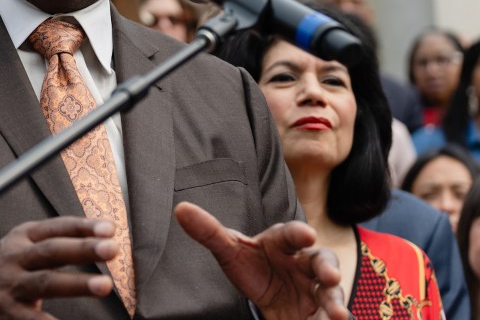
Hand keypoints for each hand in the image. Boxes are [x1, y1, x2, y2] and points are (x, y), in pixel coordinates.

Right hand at [0, 217, 118, 319]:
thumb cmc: (4, 272)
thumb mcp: (21, 248)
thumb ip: (53, 242)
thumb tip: (102, 238)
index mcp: (21, 238)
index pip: (55, 228)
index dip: (82, 226)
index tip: (109, 228)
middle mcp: (15, 258)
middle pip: (52, 251)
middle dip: (83, 249)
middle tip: (112, 249)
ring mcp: (10, 286)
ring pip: (46, 282)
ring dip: (77, 283)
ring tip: (103, 285)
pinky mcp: (7, 313)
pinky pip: (34, 318)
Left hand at [175, 202, 346, 319]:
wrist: (269, 296)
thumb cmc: (252, 267)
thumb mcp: (229, 251)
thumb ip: (208, 231)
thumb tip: (180, 209)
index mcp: (283, 242)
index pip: (291, 234)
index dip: (299, 233)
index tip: (307, 234)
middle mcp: (304, 263)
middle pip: (321, 260)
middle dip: (327, 268)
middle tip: (330, 276)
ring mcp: (315, 288)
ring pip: (330, 292)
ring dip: (336, 301)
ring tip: (338, 315)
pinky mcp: (320, 312)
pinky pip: (330, 316)